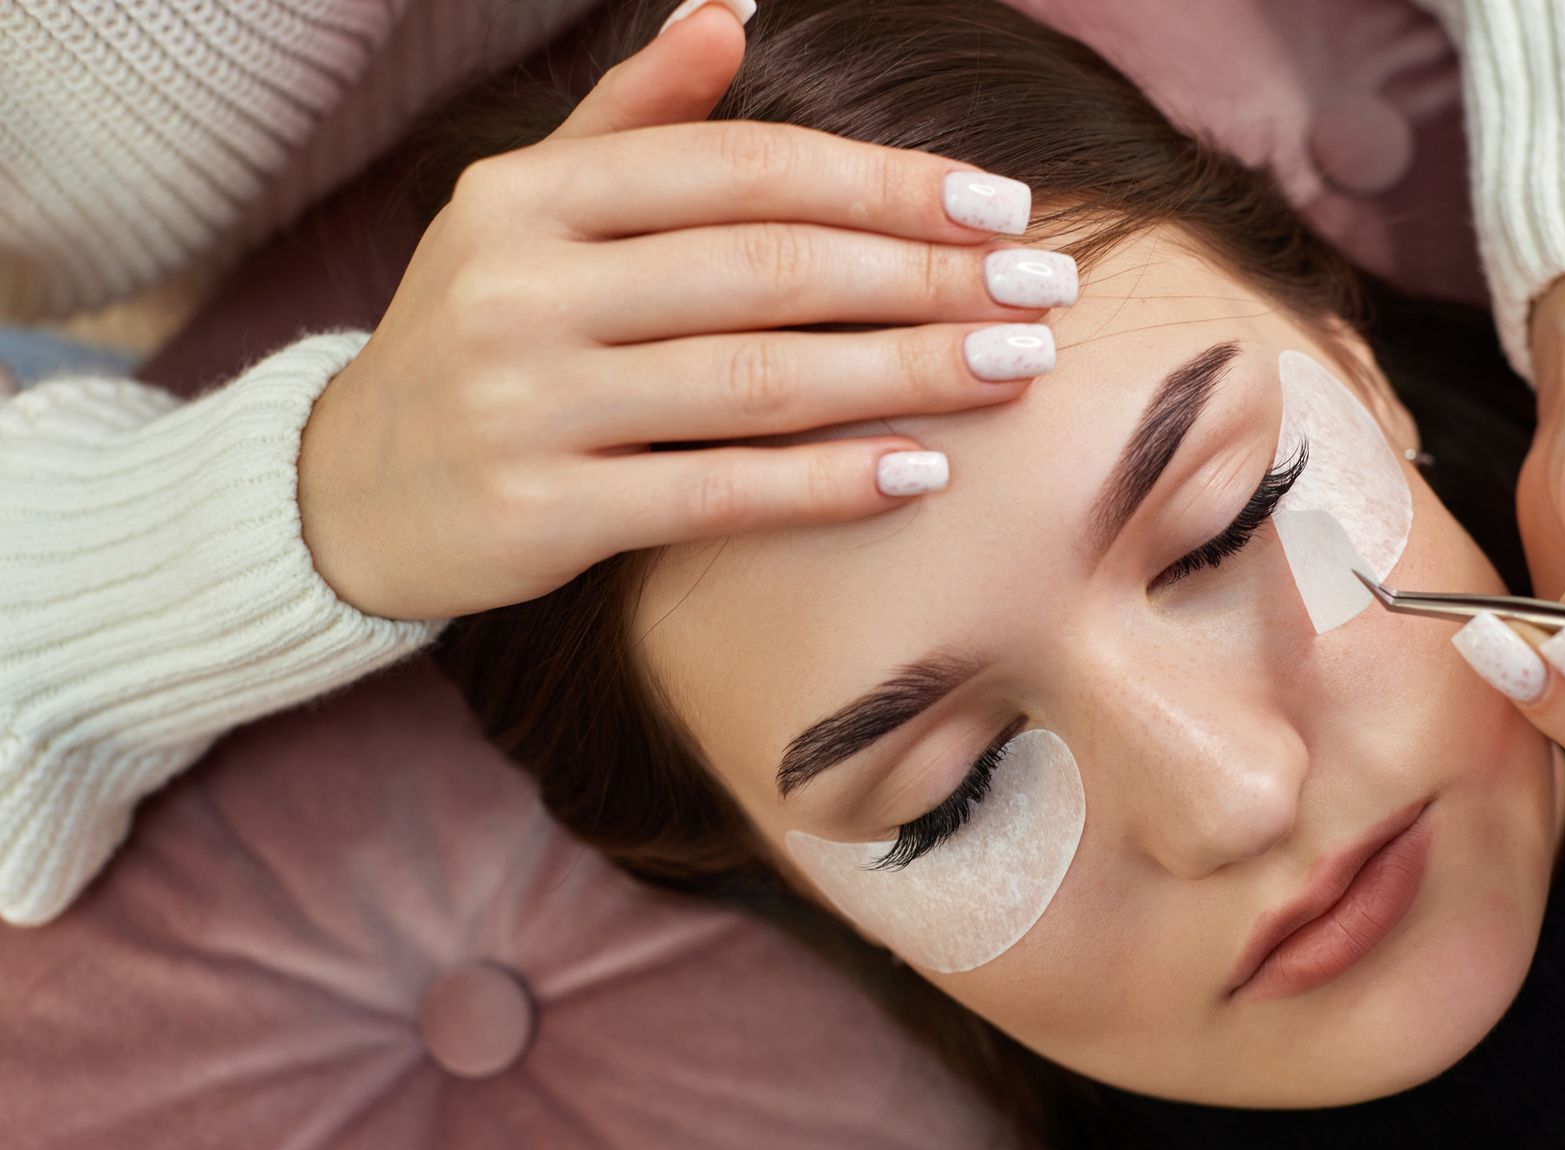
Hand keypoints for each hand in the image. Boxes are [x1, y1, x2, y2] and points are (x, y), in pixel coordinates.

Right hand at [297, 3, 1062, 621]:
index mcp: (530, 195)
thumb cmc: (476, 337)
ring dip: (906, 371)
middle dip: (926, 276)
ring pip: (755, 378)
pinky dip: (826, 482)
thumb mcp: (526, 212)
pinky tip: (920, 471)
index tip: (1000, 205)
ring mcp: (526, 402)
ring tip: (1015, 369)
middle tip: (1046, 290)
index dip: (883, 183)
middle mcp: (523, 286)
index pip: (742, 170)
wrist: (346, 491)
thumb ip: (630, 120)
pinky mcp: (539, 513)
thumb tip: (730, 10)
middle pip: (768, 268)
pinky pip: (715, 491)